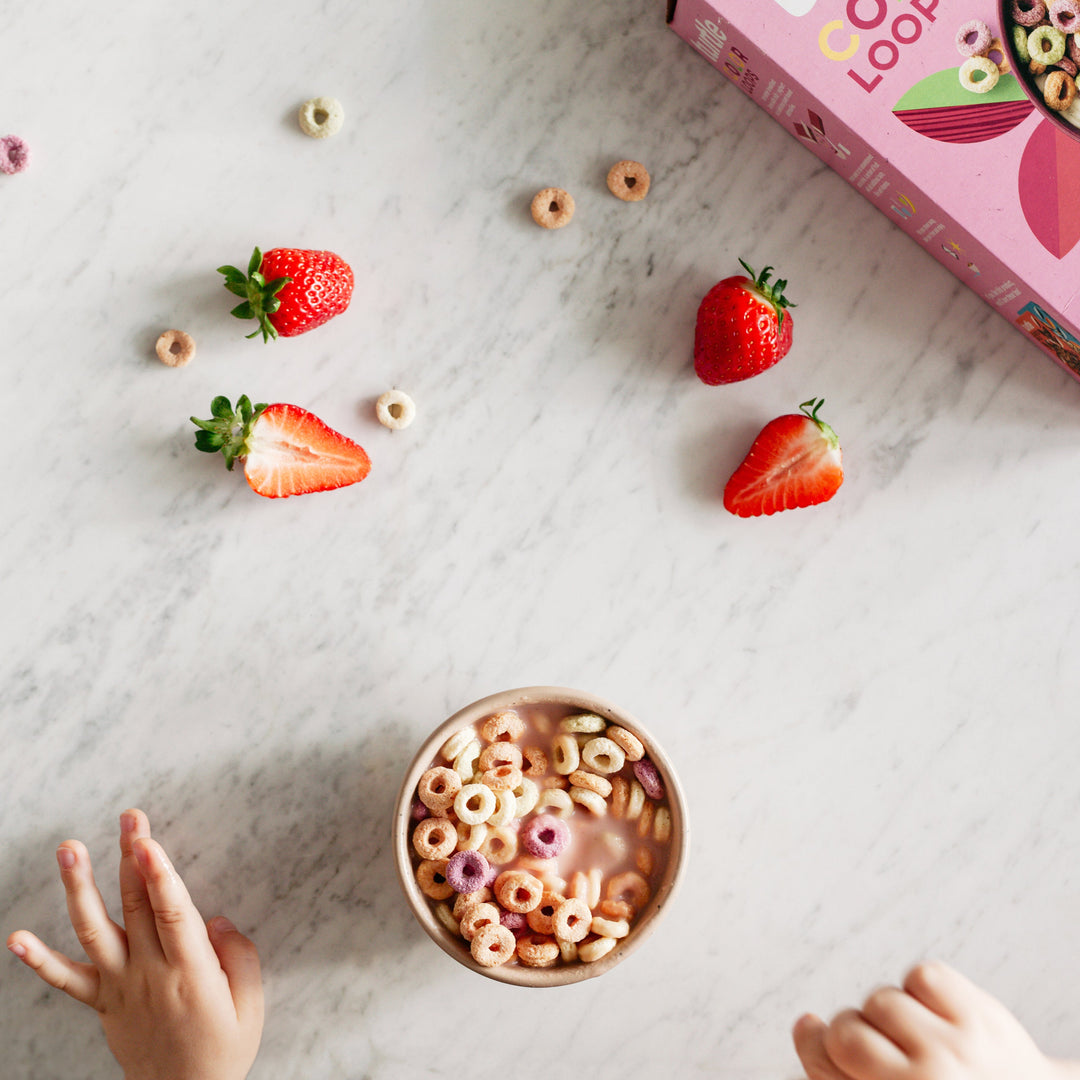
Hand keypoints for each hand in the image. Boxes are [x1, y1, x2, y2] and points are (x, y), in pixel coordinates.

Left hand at [7, 809, 262, 1079]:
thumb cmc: (224, 1050)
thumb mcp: (250, 1006)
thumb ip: (240, 957)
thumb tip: (217, 919)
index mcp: (191, 974)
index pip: (172, 915)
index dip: (159, 877)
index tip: (148, 844)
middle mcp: (150, 976)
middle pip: (136, 907)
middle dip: (131, 857)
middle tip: (130, 817)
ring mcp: (120, 988)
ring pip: (95, 931)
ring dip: (80, 888)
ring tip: (71, 850)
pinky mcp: (103, 1003)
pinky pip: (66, 981)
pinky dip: (39, 960)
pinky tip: (17, 937)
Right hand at [793, 961, 1073, 1079]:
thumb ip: (840, 1074)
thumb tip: (805, 1022)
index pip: (824, 1064)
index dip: (812, 1046)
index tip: (816, 1035)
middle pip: (845, 1034)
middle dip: (850, 1032)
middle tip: (880, 1050)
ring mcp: (953, 1052)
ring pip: (881, 1000)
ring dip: (890, 1012)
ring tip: (918, 1036)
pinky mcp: (980, 1018)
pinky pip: (922, 976)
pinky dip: (923, 989)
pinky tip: (939, 1015)